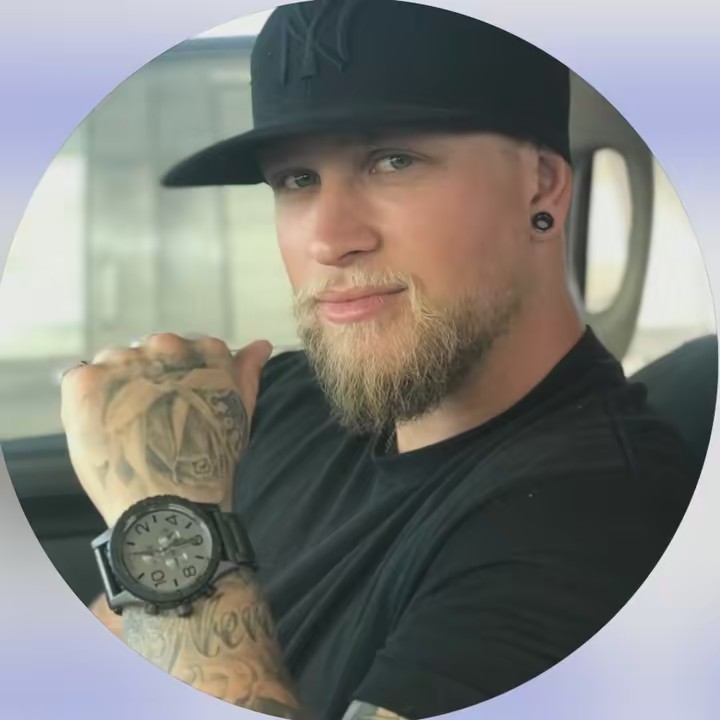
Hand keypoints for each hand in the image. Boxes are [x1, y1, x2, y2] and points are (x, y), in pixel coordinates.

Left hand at [60, 334, 272, 526]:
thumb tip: (261, 344)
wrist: (171, 507)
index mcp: (204, 351)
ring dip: (117, 388)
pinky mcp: (86, 382)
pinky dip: (89, 401)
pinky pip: (82, 377)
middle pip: (150, 353)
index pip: (187, 349)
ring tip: (126, 430)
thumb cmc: (212, 466)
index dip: (181, 380)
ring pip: (115, 362)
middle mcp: (164, 346)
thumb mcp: (238, 416)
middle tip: (153, 423)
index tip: (181, 408)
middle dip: (149, 381)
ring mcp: (123, 361)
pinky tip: (104, 428)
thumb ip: (246, 374)